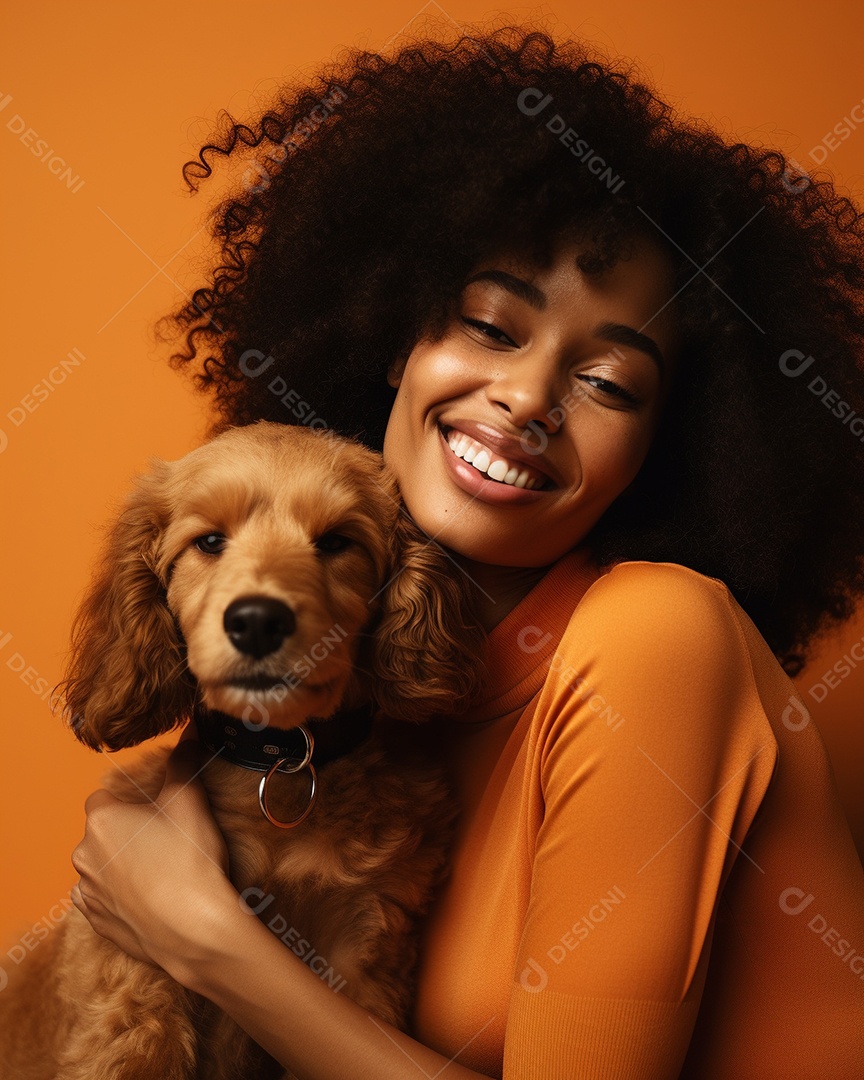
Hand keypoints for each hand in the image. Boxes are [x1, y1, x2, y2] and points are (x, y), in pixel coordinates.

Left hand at [70, 721, 234, 974]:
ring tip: (165, 873)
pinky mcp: (98, 924)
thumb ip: (185, 762)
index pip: (105, 796)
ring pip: (103, 867)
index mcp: (101, 818)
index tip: (159, 810)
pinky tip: (155, 898)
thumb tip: (189, 731)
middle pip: (104, 833)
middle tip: (168, 841)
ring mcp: (88, 892)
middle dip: (129, 834)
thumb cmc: (189, 859)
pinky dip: (124, 897)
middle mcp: (84, 854)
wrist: (193, 930)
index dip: (133, 801)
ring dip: (125, 866)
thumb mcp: (191, 800)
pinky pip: (106, 900)